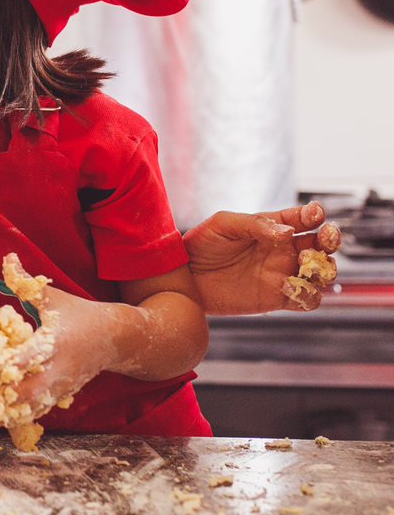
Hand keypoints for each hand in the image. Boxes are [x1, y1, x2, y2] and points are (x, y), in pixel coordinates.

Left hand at [0, 287, 107, 423]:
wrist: (117, 338)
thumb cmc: (79, 313)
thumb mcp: (53, 297)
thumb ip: (26, 282)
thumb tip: (6, 256)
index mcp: (56, 342)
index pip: (31, 357)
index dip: (7, 364)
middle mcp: (60, 369)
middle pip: (31, 392)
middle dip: (3, 397)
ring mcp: (63, 386)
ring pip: (34, 408)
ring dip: (8, 412)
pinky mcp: (62, 396)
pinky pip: (40, 412)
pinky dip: (20, 417)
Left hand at [183, 202, 341, 314]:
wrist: (185, 277)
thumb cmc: (201, 244)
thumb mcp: (224, 224)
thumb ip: (255, 225)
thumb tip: (287, 233)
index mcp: (272, 228)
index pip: (303, 219)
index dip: (313, 215)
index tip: (314, 214)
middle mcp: (283, 250)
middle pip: (321, 245)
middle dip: (330, 239)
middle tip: (327, 237)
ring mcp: (282, 274)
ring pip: (321, 273)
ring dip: (324, 268)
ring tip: (306, 264)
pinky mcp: (277, 299)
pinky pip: (307, 300)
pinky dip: (308, 295)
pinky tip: (289, 286)